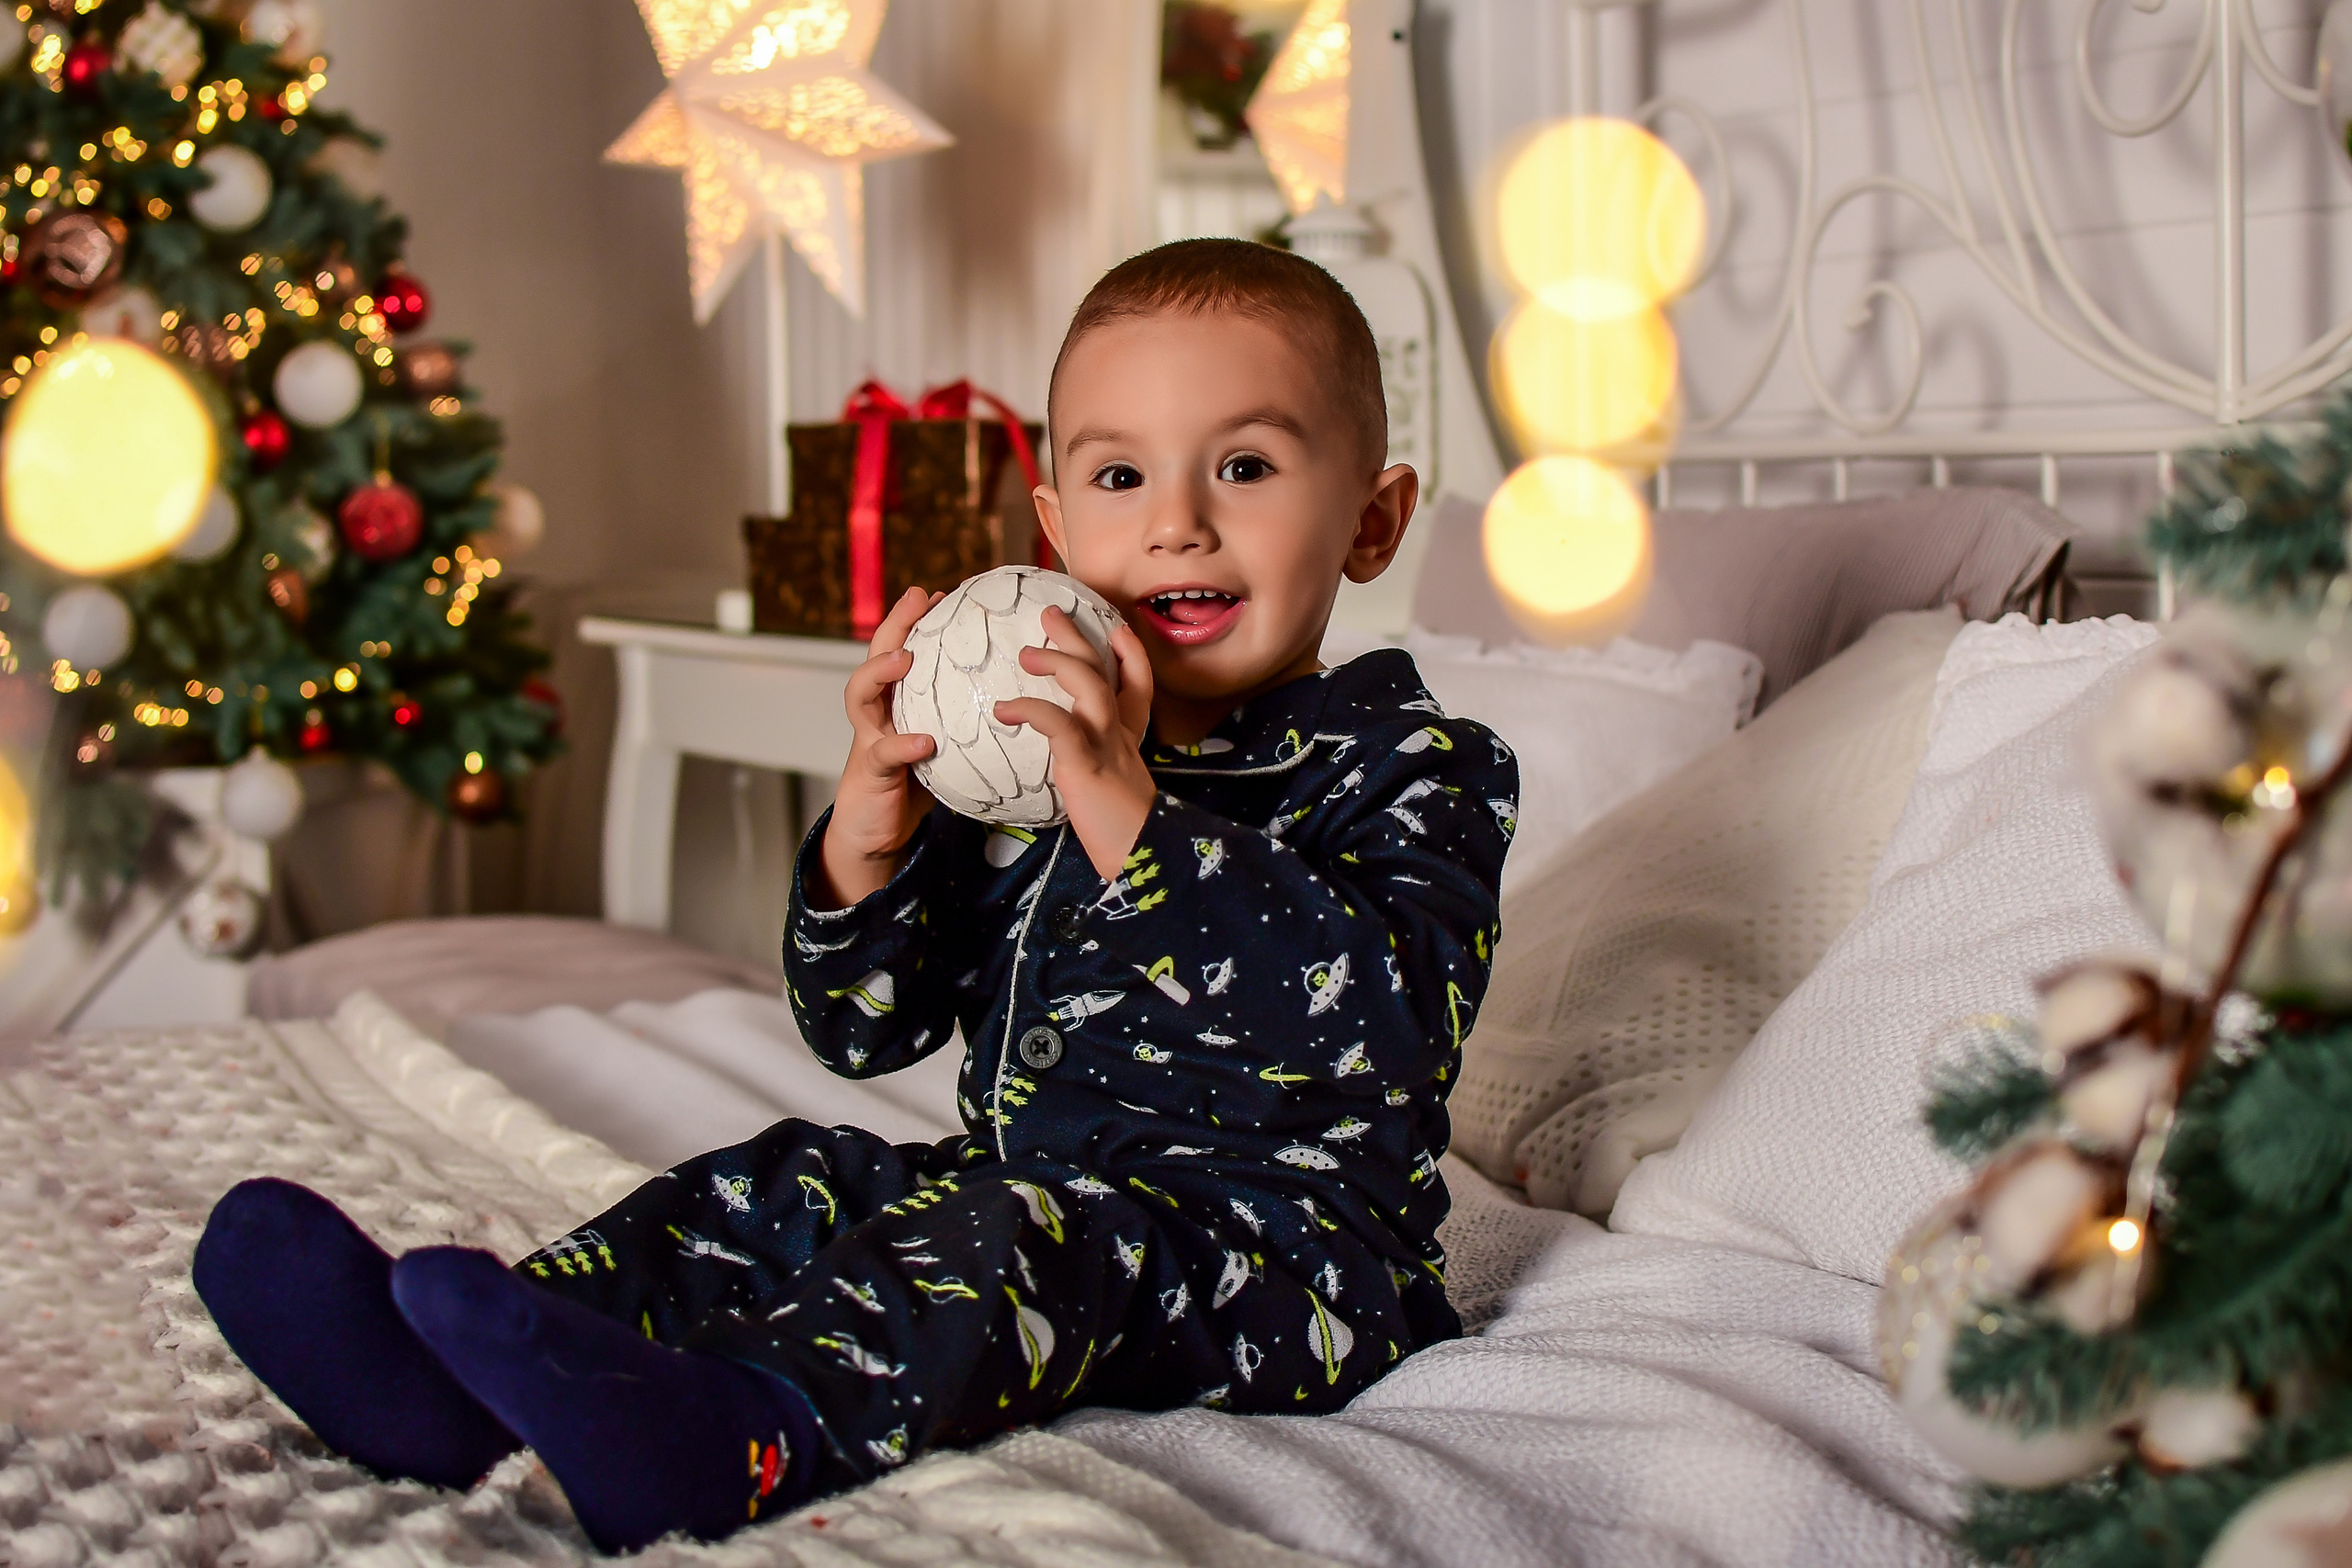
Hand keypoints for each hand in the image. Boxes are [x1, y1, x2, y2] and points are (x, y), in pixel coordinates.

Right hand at [816, 585, 942, 908]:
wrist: (876, 832)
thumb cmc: (914, 783)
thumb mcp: (943, 742)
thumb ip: (963, 717)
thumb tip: (1018, 692)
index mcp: (897, 701)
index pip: (902, 648)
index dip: (915, 619)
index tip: (938, 592)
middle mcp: (877, 711)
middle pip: (876, 657)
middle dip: (894, 625)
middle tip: (917, 599)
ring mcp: (867, 739)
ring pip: (860, 695)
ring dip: (881, 672)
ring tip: (904, 659)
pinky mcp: (870, 773)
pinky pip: (883, 753)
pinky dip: (901, 744)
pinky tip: (922, 741)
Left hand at [996, 608, 1157, 880]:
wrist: (1139, 856)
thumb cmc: (1121, 831)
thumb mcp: (1111, 787)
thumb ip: (1095, 765)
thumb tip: (1068, 759)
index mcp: (1128, 738)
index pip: (1137, 683)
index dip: (1129, 652)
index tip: (1115, 627)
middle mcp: (1120, 733)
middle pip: (1105, 670)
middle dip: (1079, 637)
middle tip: (1050, 613)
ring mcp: (1105, 743)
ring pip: (1088, 684)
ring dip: (1057, 661)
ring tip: (1025, 653)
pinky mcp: (1085, 762)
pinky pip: (1058, 723)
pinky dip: (1030, 708)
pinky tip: (1004, 709)